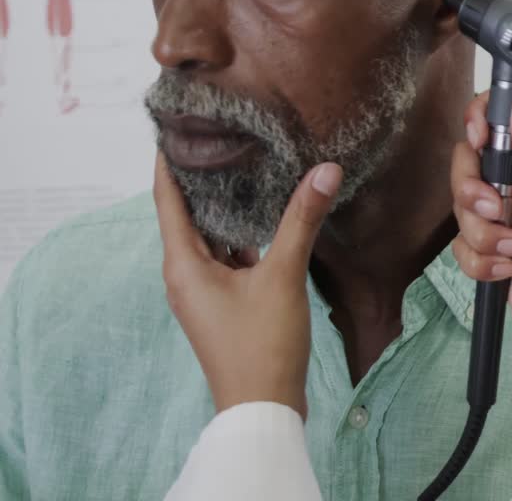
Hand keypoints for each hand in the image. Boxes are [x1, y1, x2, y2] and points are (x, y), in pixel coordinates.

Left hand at [154, 152, 341, 418]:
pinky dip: (241, 234)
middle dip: (202, 177)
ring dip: (224, 206)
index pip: (166, 198)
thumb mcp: (283, 275)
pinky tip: (265, 217)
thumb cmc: (262, 343)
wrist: (263, 407)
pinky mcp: (224, 303)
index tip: (173, 124)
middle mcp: (185, 274)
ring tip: (245, 165)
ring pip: (210, 236)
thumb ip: (302, 220)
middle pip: (186, 213)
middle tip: (220, 134)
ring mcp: (203, 291)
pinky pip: (226, 257)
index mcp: (183, 263)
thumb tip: (325, 170)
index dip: (166, 161)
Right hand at [451, 89, 511, 415]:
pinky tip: (507, 269)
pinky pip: (459, 244)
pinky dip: (480, 261)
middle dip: (473, 193)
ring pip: (460, 208)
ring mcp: (502, 213)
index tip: (479, 143)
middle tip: (500, 210)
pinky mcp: (488, 245)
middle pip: (466, 163)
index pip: (498, 117)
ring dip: (483, 235)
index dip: (479, 122)